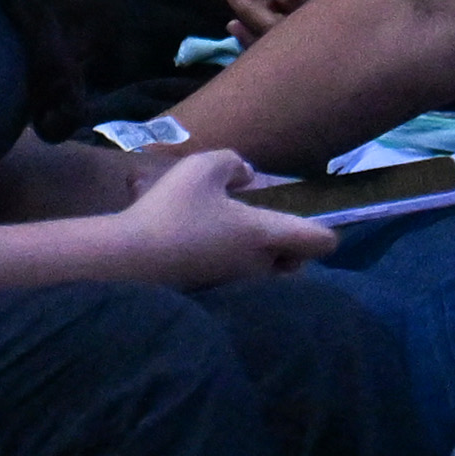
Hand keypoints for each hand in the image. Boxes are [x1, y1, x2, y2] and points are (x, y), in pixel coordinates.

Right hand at [105, 145, 336, 285]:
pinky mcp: (211, 292)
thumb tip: (246, 177)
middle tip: (260, 219)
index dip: (325, 228)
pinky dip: (224, 258)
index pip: (321, 241)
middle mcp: (259, 264)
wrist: (129, 260)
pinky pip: (232, 274)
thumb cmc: (173, 210)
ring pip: (262, 269)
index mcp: (266, 234)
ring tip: (223, 224)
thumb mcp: (203, 167)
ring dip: (254, 249)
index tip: (308, 215)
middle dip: (286, 243)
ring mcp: (234, 283)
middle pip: (295, 261)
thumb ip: (232, 163)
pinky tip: (193, 236)